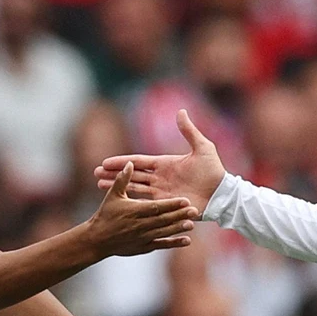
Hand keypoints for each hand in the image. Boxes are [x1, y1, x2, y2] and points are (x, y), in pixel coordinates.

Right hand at [85, 161, 198, 256]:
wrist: (98, 241)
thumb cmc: (105, 215)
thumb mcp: (113, 196)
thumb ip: (122, 180)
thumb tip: (129, 163)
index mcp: (135, 210)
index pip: (157, 207)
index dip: (171, 204)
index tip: (184, 200)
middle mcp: (141, 225)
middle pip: (163, 219)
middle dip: (179, 215)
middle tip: (194, 210)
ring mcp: (144, 237)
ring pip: (164, 232)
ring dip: (178, 228)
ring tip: (192, 224)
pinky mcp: (145, 247)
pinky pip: (162, 244)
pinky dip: (174, 243)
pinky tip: (187, 240)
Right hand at [94, 109, 225, 214]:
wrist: (221, 194)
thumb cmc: (214, 171)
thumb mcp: (202, 148)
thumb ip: (189, 131)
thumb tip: (180, 111)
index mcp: (165, 163)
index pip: (138, 162)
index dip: (122, 162)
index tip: (105, 162)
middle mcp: (160, 177)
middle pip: (132, 175)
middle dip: (113, 174)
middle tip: (95, 174)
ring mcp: (162, 192)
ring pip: (134, 189)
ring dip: (118, 187)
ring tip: (99, 187)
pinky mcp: (166, 204)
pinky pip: (145, 203)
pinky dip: (132, 202)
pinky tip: (119, 203)